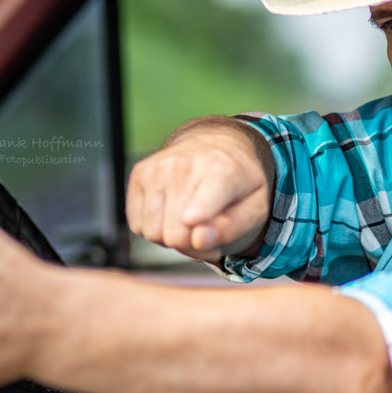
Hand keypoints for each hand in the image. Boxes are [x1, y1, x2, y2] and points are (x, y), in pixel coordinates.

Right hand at [126, 119, 271, 262]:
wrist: (217, 146)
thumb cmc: (238, 185)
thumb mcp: (254, 209)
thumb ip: (231, 228)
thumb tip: (199, 239)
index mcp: (224, 169)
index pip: (206, 195)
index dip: (199, 211)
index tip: (192, 218)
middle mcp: (186, 164)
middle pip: (176, 234)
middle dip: (192, 246)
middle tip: (207, 234)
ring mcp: (158, 167)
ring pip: (153, 233)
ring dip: (172, 238)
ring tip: (191, 223)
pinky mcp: (140, 174)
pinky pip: (137, 226)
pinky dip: (156, 229)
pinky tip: (173, 214)